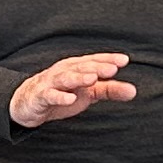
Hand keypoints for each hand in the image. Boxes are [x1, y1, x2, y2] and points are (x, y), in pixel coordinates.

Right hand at [8, 51, 136, 128]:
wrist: (28, 103)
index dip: (108, 59)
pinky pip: (50, 95)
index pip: (95, 60)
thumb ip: (110, 90)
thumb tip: (134, 91)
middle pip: (82, 67)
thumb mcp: (89, 93)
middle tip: (112, 69)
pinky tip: (70, 99)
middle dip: (97, 67)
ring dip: (79, 77)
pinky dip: (60, 96)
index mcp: (77, 67)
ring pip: (66, 78)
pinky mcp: (41, 96)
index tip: (124, 60)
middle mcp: (65, 70)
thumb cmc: (63, 93)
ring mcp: (52, 82)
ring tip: (93, 79)